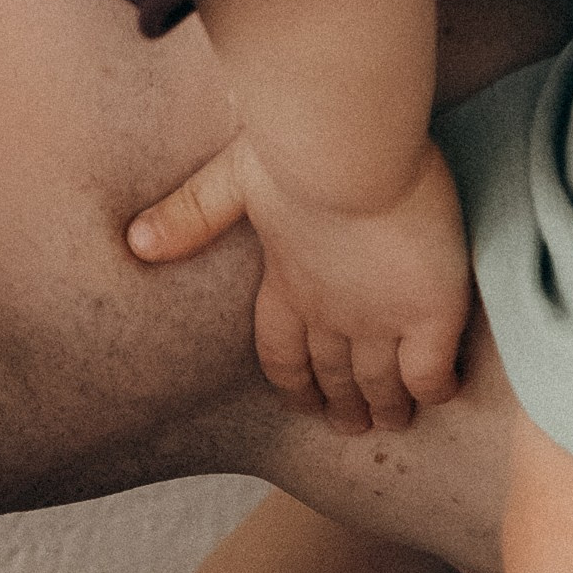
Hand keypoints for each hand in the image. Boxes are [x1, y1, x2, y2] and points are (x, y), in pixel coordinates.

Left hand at [130, 134, 470, 434]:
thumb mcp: (231, 177)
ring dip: (386, 406)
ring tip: (395, 422)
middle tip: (352, 426)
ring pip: (380, 382)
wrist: (347, 147)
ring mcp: (379, 316)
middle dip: (341, 404)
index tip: (300, 399)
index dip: (292, 379)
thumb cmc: (292, 151)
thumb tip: (134, 243)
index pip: (281, 349)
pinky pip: (428, 371)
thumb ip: (190, 214)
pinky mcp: (429, 312)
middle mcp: (329, 311)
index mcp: (285, 282)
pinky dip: (432, 389)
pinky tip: (439, 394)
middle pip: (332, 375)